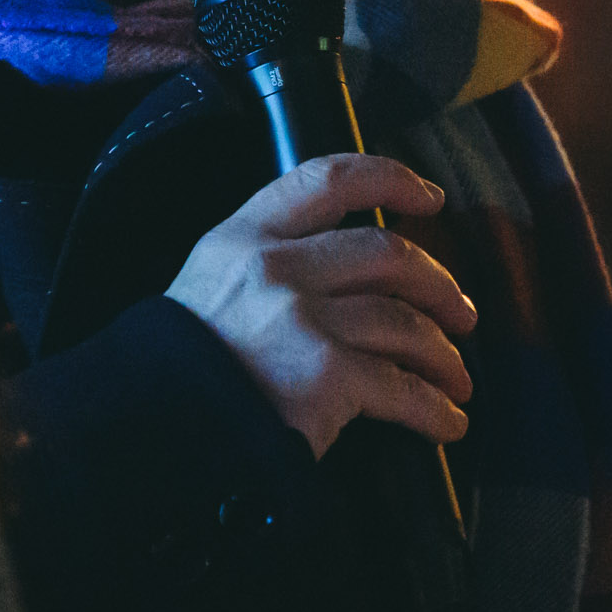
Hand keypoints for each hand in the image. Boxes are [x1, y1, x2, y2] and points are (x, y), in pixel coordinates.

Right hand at [165, 154, 478, 456]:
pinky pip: (401, 387)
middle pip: (387, 254)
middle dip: (438, 285)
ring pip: (404, 322)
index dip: (390, 180)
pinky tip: (446, 420)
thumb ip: (267, 264)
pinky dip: (434, 408)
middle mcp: (276, 266)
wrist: (151, 432)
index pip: (328, 179)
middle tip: (459, 314)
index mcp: (244, 236)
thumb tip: (350, 270)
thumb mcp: (209, 287)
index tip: (429, 198)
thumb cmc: (182, 371)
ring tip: (456, 379)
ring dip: (442, 354)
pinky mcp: (325, 375)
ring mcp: (302, 318)